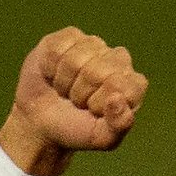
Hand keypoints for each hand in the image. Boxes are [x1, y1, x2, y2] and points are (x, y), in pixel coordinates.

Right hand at [0, 26, 147, 175]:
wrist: (42, 122)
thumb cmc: (77, 130)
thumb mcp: (101, 138)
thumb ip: (119, 125)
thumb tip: (118, 99)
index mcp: (133, 84)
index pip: (118, 85)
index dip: (98, 103)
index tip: (93, 112)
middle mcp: (118, 59)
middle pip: (95, 72)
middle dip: (80, 93)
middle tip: (77, 102)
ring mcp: (94, 45)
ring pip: (74, 60)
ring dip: (64, 83)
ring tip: (66, 90)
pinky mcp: (70, 36)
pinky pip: (57, 50)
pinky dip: (50, 68)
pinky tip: (54, 74)